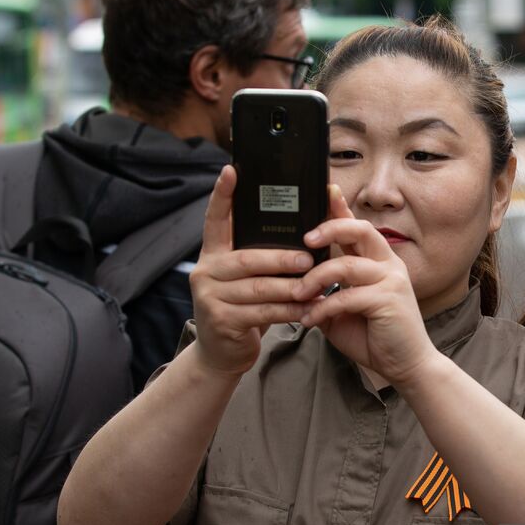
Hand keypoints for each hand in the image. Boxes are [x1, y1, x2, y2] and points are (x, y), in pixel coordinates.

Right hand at [187, 166, 313, 375]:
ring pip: (258, 288)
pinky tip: (309, 309)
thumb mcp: (247, 278)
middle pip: (247, 259)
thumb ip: (260, 255)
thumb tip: (302, 228)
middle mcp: (206, 271)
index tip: (231, 170)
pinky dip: (290, 311)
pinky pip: (263, 313)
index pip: (216, 219)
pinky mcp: (221, 321)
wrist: (221, 354)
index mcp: (213, 254)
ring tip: (317, 284)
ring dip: (291, 287)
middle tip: (309, 259)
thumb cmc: (243, 307)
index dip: (222, 195)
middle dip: (281, 258)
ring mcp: (210, 297)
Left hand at [293, 186, 440, 384]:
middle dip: (329, 228)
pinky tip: (309, 320)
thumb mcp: (341, 310)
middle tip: (305, 240)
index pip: (356, 227)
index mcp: (377, 261)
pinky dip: (323, 308)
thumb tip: (294, 281)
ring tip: (297, 294)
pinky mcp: (389, 300)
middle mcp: (387, 264)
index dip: (340, 207)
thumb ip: (324, 291)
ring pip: (347, 265)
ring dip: (315, 279)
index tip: (323, 190)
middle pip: (359, 229)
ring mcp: (391, 280)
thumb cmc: (374, 336)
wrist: (405, 365)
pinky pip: (347, 296)